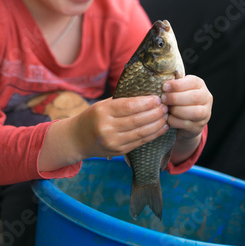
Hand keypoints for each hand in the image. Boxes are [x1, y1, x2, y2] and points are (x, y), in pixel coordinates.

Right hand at [38, 95, 168, 171]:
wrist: (78, 138)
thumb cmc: (94, 116)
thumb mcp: (103, 104)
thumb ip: (121, 101)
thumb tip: (146, 93)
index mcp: (102, 112)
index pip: (128, 106)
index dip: (145, 103)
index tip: (157, 98)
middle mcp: (107, 128)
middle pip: (137, 120)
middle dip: (155, 113)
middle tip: (166, 106)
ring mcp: (113, 141)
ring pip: (141, 132)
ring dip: (157, 124)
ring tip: (166, 116)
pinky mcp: (119, 151)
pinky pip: (140, 142)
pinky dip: (153, 135)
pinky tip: (161, 128)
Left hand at [161, 74, 212, 163]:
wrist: (185, 120)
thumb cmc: (177, 99)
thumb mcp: (177, 89)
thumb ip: (172, 85)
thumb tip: (158, 81)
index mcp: (200, 85)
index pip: (193, 82)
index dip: (178, 85)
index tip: (164, 87)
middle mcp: (206, 98)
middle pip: (194, 97)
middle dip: (175, 98)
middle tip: (163, 99)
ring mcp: (205, 114)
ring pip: (194, 112)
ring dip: (176, 110)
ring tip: (166, 109)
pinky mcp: (198, 126)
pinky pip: (187, 124)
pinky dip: (175, 121)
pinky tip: (168, 118)